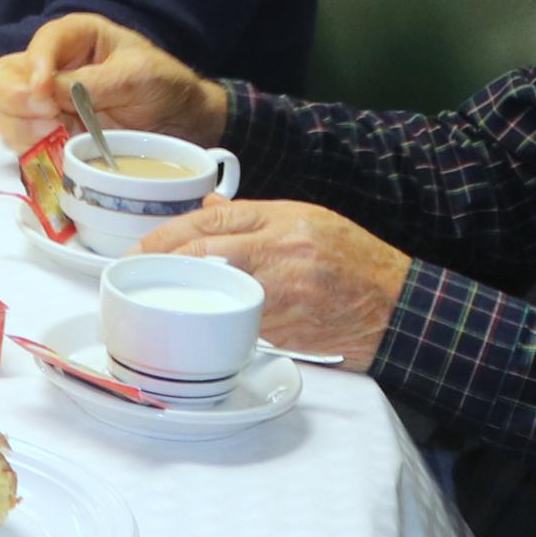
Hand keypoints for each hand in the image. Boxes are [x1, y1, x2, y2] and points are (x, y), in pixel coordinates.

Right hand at [0, 13, 224, 152]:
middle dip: (17, 100)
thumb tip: (49, 92)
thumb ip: (95, 82)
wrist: (185, 127)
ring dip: (20, 128)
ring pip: (1, 112)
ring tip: (54, 137)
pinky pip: (17, 142)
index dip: (36, 66)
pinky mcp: (46, 135)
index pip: (40, 43)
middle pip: (2, 76)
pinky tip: (54, 152)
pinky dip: (28, 150)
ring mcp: (44, 104)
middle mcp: (51, 67)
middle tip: (48, 118)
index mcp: (75, 38)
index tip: (45, 93)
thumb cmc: (166, 88)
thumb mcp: (140, 76)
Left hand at [136, 199, 412, 368]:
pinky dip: (226, 326)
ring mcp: (287, 287)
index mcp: (284, 217)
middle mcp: (283, 247)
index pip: (209, 220)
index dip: (165, 235)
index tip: (138, 250)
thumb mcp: (308, 222)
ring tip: (163, 304)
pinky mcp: (291, 324)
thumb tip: (206, 208)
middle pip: (204, 251)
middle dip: (162, 265)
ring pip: (219, 290)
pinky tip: (209, 329)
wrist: (401, 307)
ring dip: (189, 300)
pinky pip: (244, 325)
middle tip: (134, 278)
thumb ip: (254, 217)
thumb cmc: (356, 263)